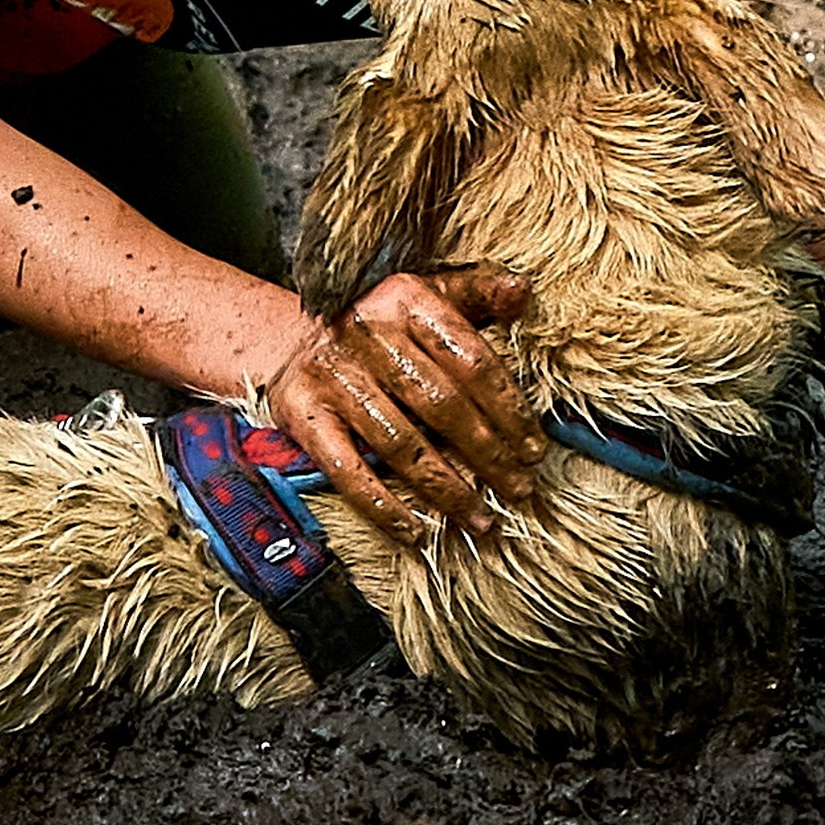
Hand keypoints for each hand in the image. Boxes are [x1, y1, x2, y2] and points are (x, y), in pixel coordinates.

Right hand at [266, 266, 548, 545]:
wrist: (289, 337)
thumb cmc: (379, 322)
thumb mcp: (426, 293)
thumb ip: (477, 293)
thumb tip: (523, 293)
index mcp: (406, 301)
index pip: (470, 360)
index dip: (509, 409)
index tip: (534, 448)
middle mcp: (368, 334)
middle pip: (441, 405)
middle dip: (488, 454)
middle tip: (519, 489)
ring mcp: (334, 376)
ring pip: (400, 443)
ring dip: (446, 489)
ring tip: (481, 519)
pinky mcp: (305, 413)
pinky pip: (347, 469)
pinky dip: (382, 505)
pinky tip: (415, 531)